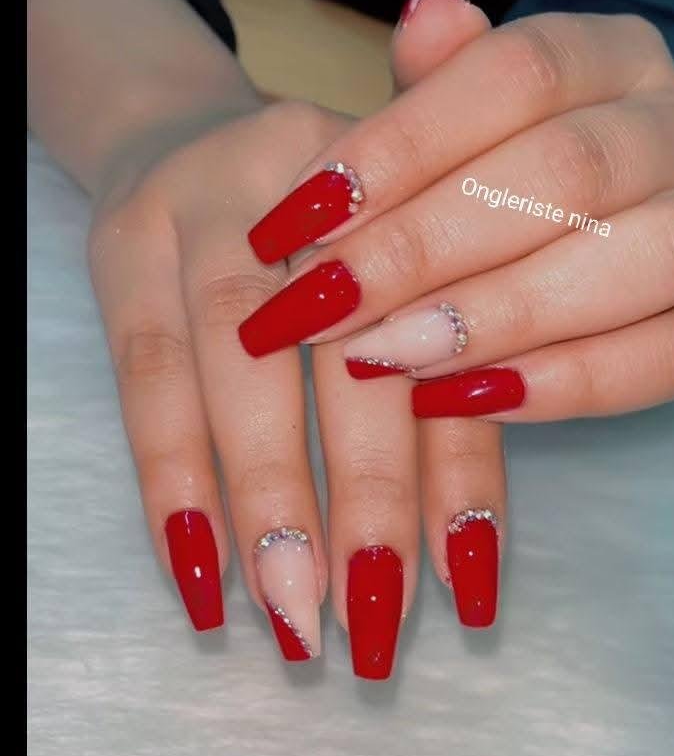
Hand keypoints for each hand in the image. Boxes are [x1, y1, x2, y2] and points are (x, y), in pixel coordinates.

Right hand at [90, 0, 508, 660]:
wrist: (180, 131)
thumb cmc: (323, 235)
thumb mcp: (395, 276)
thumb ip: (439, 377)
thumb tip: (463, 555)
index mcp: (420, 198)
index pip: (448, 351)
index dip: (458, 476)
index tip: (466, 590)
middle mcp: (322, 193)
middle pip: (347, 352)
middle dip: (364, 499)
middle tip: (368, 624)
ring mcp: (209, 209)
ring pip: (236, 362)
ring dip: (267, 500)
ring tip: (289, 615)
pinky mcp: (125, 246)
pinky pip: (143, 374)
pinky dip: (170, 480)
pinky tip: (194, 572)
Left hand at [239, 2, 673, 421]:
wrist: (635, 227)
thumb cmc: (524, 174)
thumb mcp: (479, 119)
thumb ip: (445, 83)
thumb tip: (426, 11)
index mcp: (617, 56)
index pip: (514, 74)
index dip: (398, 148)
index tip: (294, 219)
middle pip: (566, 171)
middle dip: (424, 247)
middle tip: (317, 308)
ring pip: (638, 259)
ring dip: (499, 317)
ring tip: (384, 357)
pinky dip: (568, 384)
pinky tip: (466, 401)